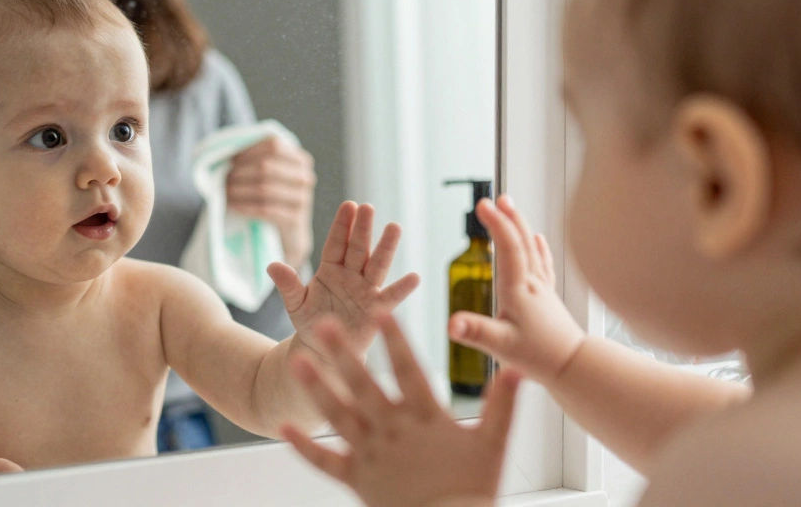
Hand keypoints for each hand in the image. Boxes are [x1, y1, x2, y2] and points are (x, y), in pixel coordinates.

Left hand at [227, 136, 316, 266]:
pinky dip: (245, 207)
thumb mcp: (270, 176)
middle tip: (224, 178)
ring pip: (264, 189)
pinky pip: (265, 210)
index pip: (274, 145)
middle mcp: (305, 177)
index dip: (249, 151)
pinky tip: (233, 206)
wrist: (289, 234)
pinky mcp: (296, 220)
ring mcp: (303, 199)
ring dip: (239, 190)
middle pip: (267, 166)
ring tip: (225, 192)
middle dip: (241, 172)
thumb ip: (257, 159)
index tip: (230, 159)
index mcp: (301, 160)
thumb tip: (228, 150)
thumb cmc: (273, 199)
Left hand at [268, 202, 419, 357]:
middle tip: (369, 207)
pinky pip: (389, 297)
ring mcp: (364, 291)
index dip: (342, 225)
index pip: (336, 243)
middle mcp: (350, 276)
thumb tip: (272, 265)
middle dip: (363, 229)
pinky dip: (402, 288)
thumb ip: (288, 284)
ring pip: (376, 265)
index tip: (349, 205)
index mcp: (330, 269)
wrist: (323, 350)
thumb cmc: (310, 322)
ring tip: (394, 227)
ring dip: (385, 247)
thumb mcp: (296, 303)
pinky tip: (414, 277)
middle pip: (357, 249)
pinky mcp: (375, 309)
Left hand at [281, 314, 521, 506]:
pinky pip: (325, 461)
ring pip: (339, 416)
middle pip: (364, 386)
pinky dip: (304, 446)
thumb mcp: (494, 446)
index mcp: (425, 419)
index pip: (409, 371)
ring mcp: (372, 455)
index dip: (395, 340)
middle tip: (322, 325)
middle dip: (343, 354)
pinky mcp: (357, 480)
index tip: (381, 311)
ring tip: (298, 363)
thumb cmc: (473, 490)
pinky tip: (283, 426)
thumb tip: (517, 368)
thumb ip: (503, 405)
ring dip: (317, 389)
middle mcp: (393, 432)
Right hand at [449, 195, 584, 385]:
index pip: (508, 248)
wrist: (574, 367)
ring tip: (510, 206)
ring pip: (531, 249)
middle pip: (521, 242)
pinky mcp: (547, 299)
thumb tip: (451, 323)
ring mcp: (542, 290)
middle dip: (508, 218)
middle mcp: (532, 284)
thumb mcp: (501, 346)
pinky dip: (538, 249)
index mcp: (519, 290)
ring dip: (520, 226)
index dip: (496, 224)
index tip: (483, 205)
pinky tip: (538, 238)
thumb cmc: (539, 358)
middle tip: (497, 198)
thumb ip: (475, 332)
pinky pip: (543, 266)